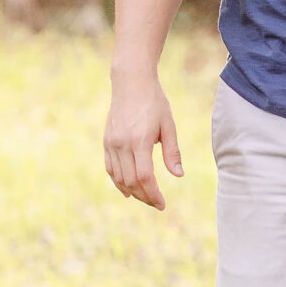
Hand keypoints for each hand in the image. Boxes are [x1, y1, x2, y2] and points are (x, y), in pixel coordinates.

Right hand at [104, 71, 182, 209]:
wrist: (131, 82)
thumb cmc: (155, 102)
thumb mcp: (169, 125)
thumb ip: (172, 151)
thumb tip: (178, 175)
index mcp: (140, 141)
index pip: (144, 177)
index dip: (153, 194)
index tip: (162, 204)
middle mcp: (122, 144)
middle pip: (131, 181)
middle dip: (144, 196)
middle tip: (156, 204)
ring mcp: (112, 143)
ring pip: (118, 177)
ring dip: (131, 192)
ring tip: (145, 198)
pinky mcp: (106, 141)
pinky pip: (110, 168)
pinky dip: (118, 182)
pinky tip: (127, 190)